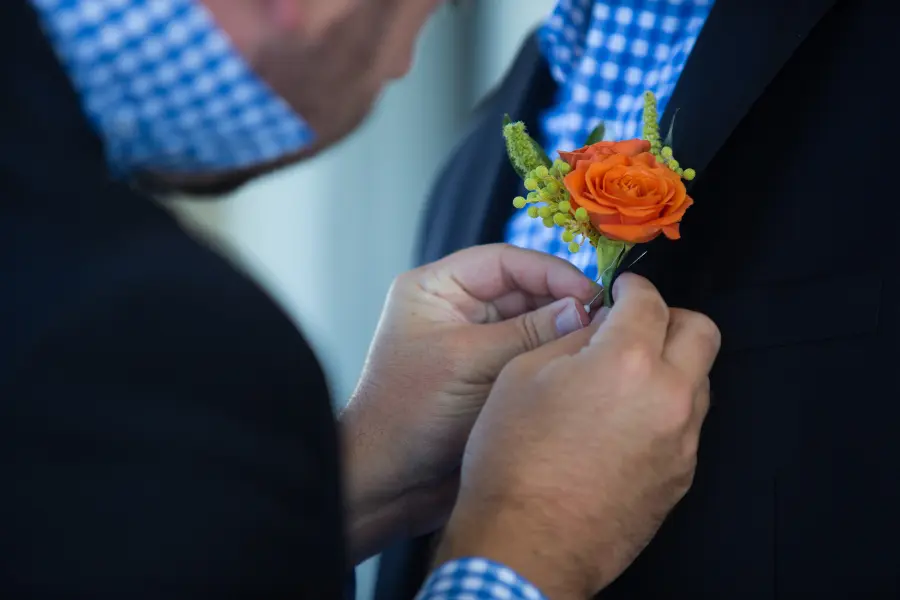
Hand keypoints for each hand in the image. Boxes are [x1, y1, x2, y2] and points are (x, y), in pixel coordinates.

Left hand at [339, 244, 598, 564]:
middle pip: (521, 290)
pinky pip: (527, 356)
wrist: (388, 481)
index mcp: (436, 289)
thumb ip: (528, 332)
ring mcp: (472, 343)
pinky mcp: (486, 375)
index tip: (590, 293)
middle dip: (560, 303)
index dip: (550, 272)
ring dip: (559, 333)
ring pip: (529, 324)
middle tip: (601, 322)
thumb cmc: (407, 416)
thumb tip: (582, 308)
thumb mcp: (470, 363)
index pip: (504, 261)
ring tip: (594, 345)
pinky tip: (575, 368)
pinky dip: (550, 359)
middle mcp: (454, 310)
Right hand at [435, 274, 720, 598]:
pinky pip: (687, 425)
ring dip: (672, 365)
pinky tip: (626, 423)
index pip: (650, 301)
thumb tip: (597, 326)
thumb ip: (570, 339)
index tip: (623, 289)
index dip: (634, 286)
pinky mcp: (681, 476)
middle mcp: (668, 396)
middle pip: (701, 331)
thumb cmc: (514, 462)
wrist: (527, 544)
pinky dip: (666, 409)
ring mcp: (681, 441)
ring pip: (700, 380)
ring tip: (628, 378)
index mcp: (626, 361)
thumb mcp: (522, 375)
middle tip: (638, 323)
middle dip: (670, 317)